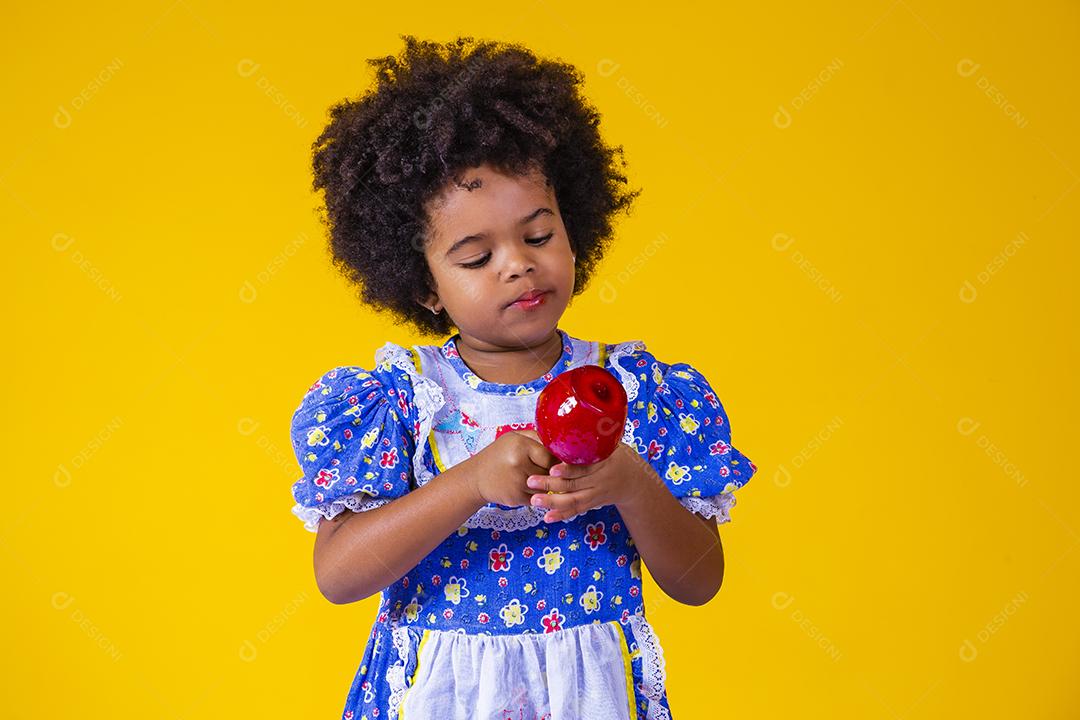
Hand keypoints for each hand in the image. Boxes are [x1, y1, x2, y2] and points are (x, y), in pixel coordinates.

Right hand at [467, 429, 559, 507]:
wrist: (475, 478)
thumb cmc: (497, 456)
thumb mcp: (514, 438)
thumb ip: (536, 437)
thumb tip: (561, 443)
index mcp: (520, 446)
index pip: (551, 456)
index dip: (553, 460)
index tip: (551, 461)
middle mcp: (519, 464)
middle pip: (549, 472)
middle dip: (548, 473)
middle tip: (538, 469)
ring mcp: (517, 483)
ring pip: (544, 486)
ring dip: (542, 485)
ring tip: (530, 477)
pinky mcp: (516, 498)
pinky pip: (537, 498)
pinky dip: (534, 495)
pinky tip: (523, 487)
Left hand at [525, 441, 649, 522]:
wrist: (633, 482)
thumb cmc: (616, 456)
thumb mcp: (609, 444)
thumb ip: (590, 440)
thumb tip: (562, 426)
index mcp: (604, 462)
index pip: (586, 467)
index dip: (569, 470)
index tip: (553, 469)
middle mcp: (600, 480)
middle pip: (575, 485)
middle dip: (551, 485)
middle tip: (531, 481)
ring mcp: (596, 494)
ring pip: (574, 501)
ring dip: (552, 502)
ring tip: (534, 500)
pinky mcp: (592, 504)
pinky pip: (576, 511)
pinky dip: (562, 515)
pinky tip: (547, 517)